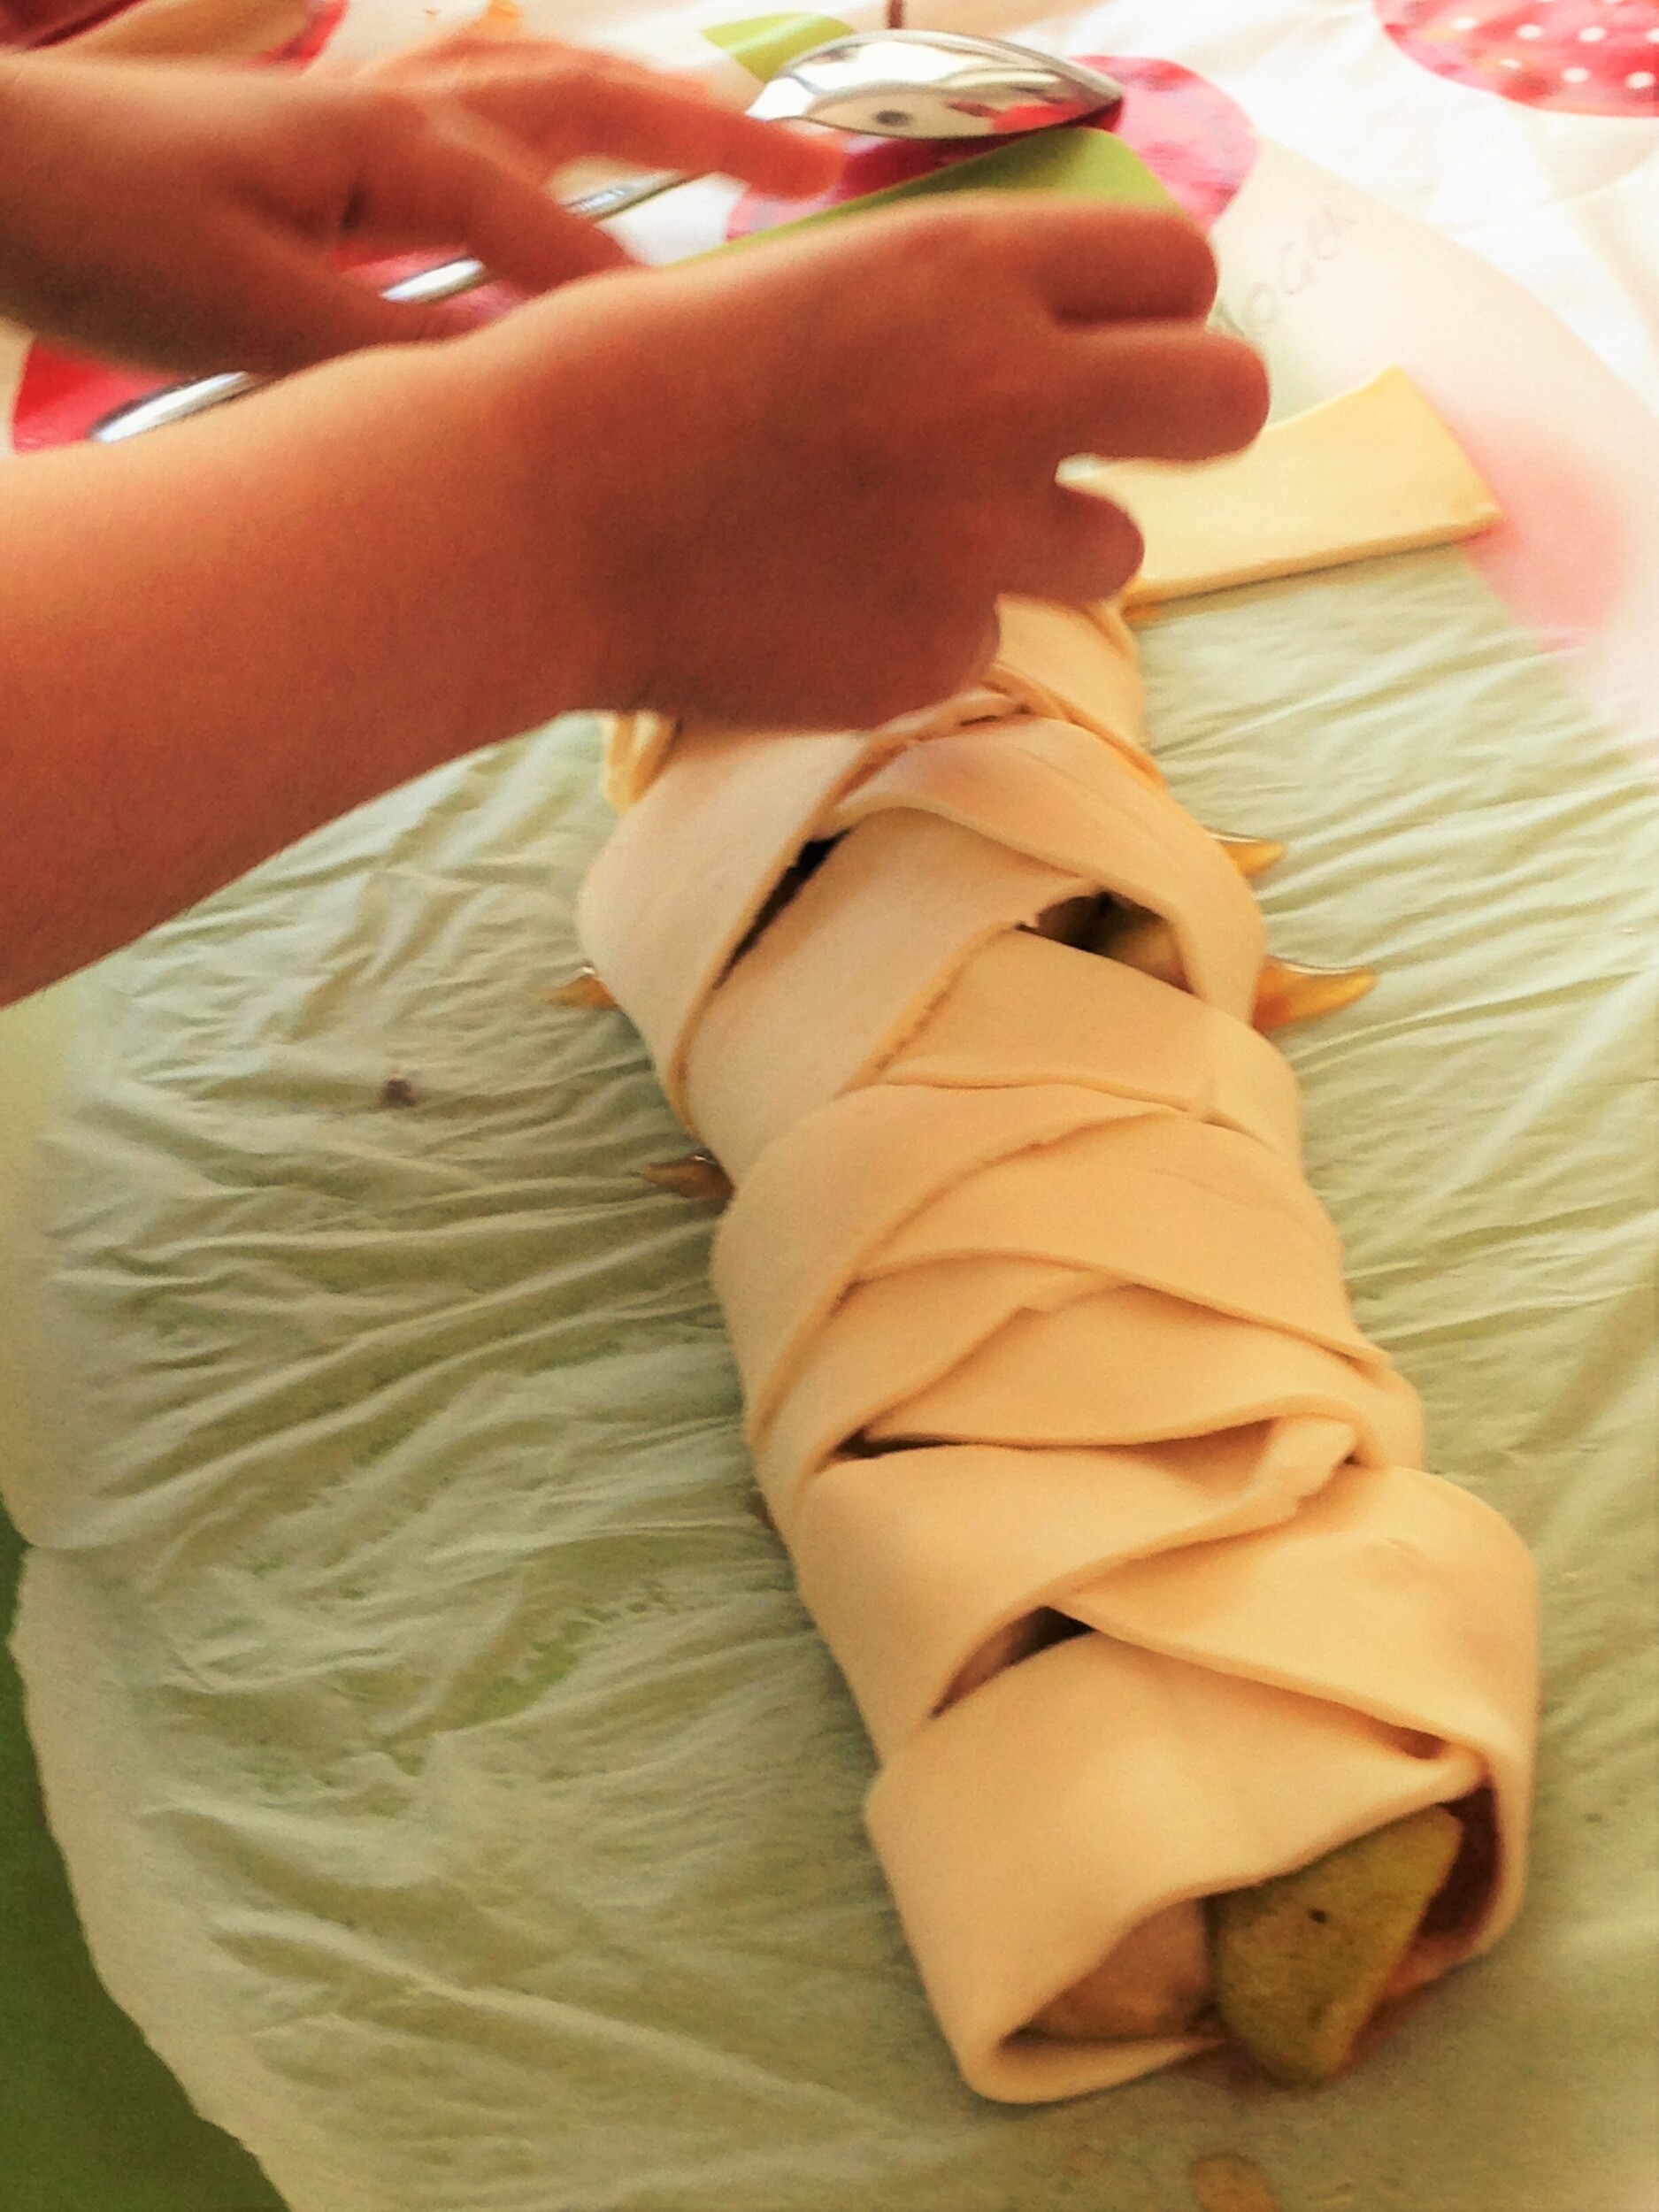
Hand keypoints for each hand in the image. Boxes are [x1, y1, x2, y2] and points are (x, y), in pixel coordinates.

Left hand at [0, 46, 836, 372]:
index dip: (655, 320)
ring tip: (751, 148)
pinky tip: (584, 164)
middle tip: (828, 172)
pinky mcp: (343, 139)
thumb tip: (520, 396)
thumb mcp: (247, 310)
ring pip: (552, 96)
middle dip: (718, 141)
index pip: (566, 245)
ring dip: (654, 115)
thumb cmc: (102, 228)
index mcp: (399, 147)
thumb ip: (395, 352)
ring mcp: (376, 110)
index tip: (749, 384)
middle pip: (597, 110)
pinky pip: (490, 119)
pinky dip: (562, 131)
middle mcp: (407, 108)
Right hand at [466, 198, 1268, 727]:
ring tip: (916, 534)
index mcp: (967, 267)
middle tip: (1142, 438)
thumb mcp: (816, 280)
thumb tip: (1065, 336)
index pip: (1180, 267)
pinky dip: (926, 626)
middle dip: (1202, 415)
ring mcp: (976, 539)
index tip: (1131, 336)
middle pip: (1225, 400)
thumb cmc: (643, 377)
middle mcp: (1002, 394)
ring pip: (1116, 551)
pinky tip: (822, 602)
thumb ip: (953, 304)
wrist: (532, 513)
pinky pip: (984, 641)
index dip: (1164, 306)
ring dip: (1047, 543)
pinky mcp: (930, 654)